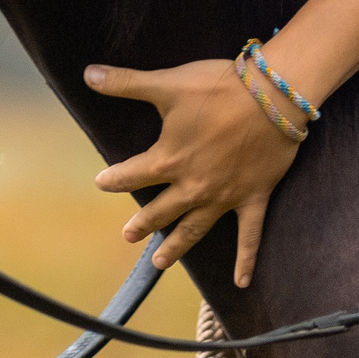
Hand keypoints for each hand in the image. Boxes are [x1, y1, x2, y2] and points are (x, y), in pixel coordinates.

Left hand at [85, 57, 299, 286]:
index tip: (102, 183)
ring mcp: (223, 197)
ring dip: (177, 247)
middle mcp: (193, 186)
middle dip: (143, 224)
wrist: (271, 97)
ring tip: (160, 263)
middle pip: (161, 211)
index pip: (132, 175)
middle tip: (128, 236)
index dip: (114, 179)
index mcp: (169, 159)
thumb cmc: (218, 87)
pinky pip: (249, 236)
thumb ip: (125, 82)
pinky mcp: (252, 198)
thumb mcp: (167, 83)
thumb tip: (86, 74)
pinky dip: (246, 260)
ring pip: (194, 229)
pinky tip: (241, 283)